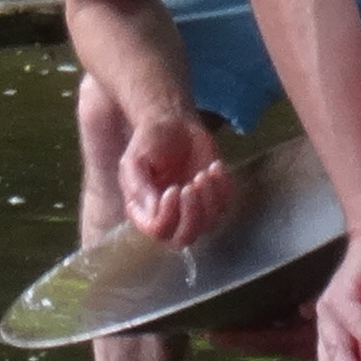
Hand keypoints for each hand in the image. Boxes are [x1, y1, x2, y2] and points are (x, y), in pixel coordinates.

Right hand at [117, 106, 236, 248]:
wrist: (174, 123)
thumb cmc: (150, 140)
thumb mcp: (135, 159)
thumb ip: (138, 185)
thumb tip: (152, 210)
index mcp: (144, 210)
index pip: (157, 230)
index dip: (168, 216)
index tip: (173, 189)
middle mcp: (168, 216)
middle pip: (184, 238)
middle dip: (192, 214)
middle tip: (192, 185)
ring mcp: (193, 209)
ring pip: (207, 225)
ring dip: (209, 199)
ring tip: (203, 172)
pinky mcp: (213, 198)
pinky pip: (225, 206)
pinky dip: (223, 188)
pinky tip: (214, 166)